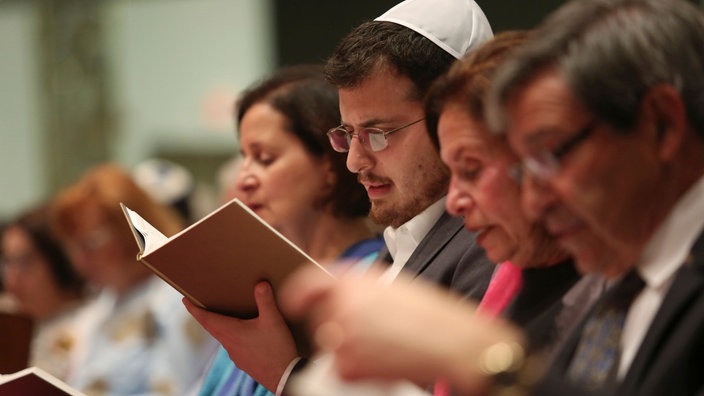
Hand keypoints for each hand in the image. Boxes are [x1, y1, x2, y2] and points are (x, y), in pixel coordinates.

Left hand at [184, 281, 298, 391]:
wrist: (284, 378)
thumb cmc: (277, 349)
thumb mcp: (273, 320)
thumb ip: (265, 300)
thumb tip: (260, 283)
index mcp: (231, 332)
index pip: (206, 319)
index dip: (194, 309)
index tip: (184, 300)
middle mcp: (229, 345)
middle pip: (211, 328)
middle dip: (204, 315)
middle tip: (199, 305)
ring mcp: (236, 355)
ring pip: (222, 337)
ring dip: (218, 326)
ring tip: (222, 316)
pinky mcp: (244, 362)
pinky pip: (232, 346)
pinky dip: (231, 336)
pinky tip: (243, 334)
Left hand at [280, 267, 523, 392]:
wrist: (454, 342)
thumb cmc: (430, 314)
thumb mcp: (390, 286)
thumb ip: (357, 287)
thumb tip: (334, 299)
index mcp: (351, 280)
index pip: (311, 283)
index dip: (298, 293)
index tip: (292, 303)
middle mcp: (341, 304)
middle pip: (321, 319)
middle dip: (338, 326)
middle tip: (376, 331)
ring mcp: (342, 335)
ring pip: (331, 345)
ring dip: (350, 348)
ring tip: (387, 345)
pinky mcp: (347, 365)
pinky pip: (341, 369)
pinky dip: (359, 370)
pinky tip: (385, 361)